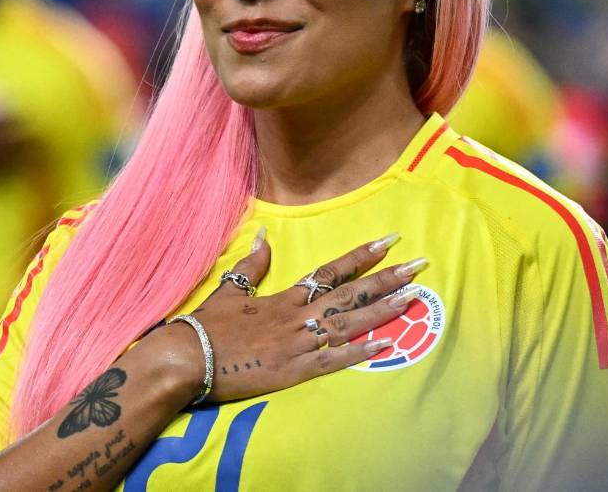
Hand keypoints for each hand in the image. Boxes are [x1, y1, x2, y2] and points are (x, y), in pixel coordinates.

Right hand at [161, 233, 424, 403]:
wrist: (188, 357)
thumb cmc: (206, 327)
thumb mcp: (229, 291)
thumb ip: (251, 265)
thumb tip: (264, 236)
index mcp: (285, 297)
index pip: (330, 270)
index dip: (361, 256)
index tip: (390, 241)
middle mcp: (298, 316)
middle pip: (350, 293)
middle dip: (387, 279)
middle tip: (420, 265)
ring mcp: (298, 343)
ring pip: (349, 323)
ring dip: (383, 310)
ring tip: (414, 297)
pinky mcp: (293, 371)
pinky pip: (333, 361)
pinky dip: (360, 354)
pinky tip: (387, 346)